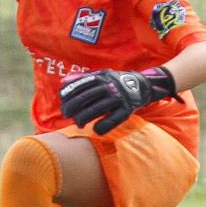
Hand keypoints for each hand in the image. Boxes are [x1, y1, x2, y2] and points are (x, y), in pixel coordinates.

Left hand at [58, 67, 176, 134]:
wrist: (143, 84)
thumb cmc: (116, 82)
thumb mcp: (101, 75)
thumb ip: (83, 78)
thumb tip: (63, 81)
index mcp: (100, 77)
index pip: (79, 86)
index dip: (68, 95)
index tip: (62, 103)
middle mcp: (108, 86)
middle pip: (84, 98)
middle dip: (72, 107)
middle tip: (66, 115)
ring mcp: (118, 98)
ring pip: (96, 109)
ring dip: (84, 118)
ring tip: (78, 124)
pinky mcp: (127, 109)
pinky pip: (113, 119)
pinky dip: (103, 126)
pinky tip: (95, 130)